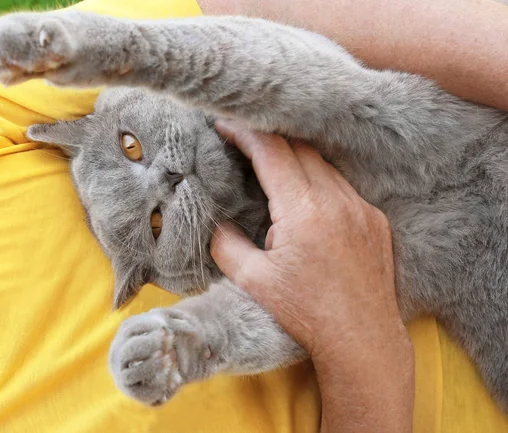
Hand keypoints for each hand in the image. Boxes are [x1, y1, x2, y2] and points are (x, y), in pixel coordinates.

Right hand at [210, 120, 413, 432]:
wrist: (362, 340)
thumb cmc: (305, 313)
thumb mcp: (253, 281)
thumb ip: (226, 244)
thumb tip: (215, 220)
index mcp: (303, 212)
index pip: (272, 151)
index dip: (245, 132)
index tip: (225, 125)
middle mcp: (337, 201)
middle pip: (299, 148)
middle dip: (268, 138)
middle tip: (242, 139)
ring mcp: (361, 208)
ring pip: (323, 164)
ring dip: (295, 157)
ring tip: (270, 165)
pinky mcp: (375, 219)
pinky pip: (343, 185)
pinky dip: (319, 179)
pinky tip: (304, 193)